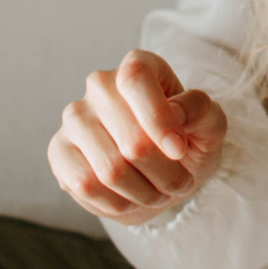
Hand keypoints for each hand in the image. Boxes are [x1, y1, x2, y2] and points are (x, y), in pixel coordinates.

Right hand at [48, 49, 227, 224]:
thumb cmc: (186, 140)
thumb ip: (201, 110)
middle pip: (130, 137)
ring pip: (109, 169)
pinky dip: (116, 203)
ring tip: (160, 194)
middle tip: (181, 183)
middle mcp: (100, 85)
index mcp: (138, 65)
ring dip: (144, 193)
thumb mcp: (209, 124)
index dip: (158, 118)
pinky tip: (131, 200)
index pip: (135, 78)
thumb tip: (176, 110)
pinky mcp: (59, 151)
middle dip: (164, 172)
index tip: (179, 150)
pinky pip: (85, 186)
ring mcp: (75, 118)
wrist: (161, 173)